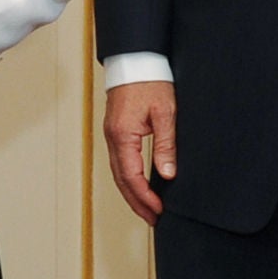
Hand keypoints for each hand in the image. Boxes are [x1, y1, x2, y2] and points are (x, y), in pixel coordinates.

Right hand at [104, 82, 178, 225]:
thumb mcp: (165, 113)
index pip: (131, 176)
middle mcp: (113, 138)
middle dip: (137, 202)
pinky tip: (139, 185)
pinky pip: (120, 161)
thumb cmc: (149, 81)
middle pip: (121, 180)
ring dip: (132, 193)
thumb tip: (166, 174)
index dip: (145, 197)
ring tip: (147, 209)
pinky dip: (129, 178)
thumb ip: (165, 145)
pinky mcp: (116, 131)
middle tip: (152, 219)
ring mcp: (112, 135)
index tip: (158, 211)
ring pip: (119, 173)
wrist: (135, 59)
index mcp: (123, 135)